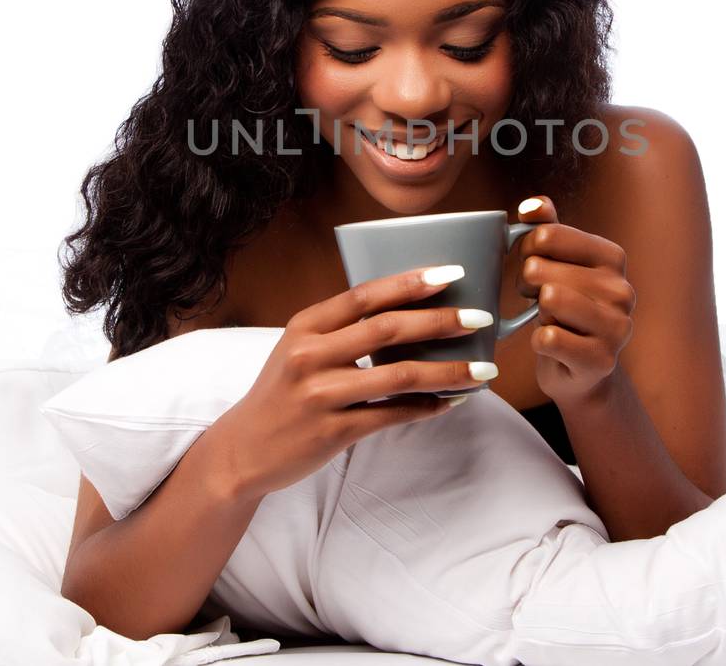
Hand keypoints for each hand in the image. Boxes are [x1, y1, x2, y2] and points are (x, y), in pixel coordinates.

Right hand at [216, 264, 488, 500]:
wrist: (242, 451)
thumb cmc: (281, 394)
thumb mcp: (298, 350)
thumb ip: (340, 331)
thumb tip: (409, 314)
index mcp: (304, 326)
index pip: (364, 295)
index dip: (409, 282)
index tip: (451, 274)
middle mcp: (309, 356)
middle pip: (387, 330)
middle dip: (441, 322)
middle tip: (481, 317)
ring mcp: (320, 395)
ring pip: (400, 376)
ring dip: (448, 372)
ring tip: (483, 369)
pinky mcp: (332, 432)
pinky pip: (392, 415)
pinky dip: (427, 408)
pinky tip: (451, 402)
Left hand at [515, 195, 636, 408]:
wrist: (583, 371)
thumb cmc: (566, 309)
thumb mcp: (559, 263)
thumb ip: (547, 228)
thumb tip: (531, 206)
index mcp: (612, 257)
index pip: (548, 234)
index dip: (527, 249)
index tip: (534, 263)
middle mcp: (622, 289)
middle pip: (540, 269)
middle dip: (526, 284)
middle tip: (538, 298)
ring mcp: (617, 326)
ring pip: (548, 300)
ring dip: (535, 313)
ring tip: (547, 318)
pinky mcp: (602, 359)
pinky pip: (548, 338)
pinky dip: (539, 342)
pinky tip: (553, 345)